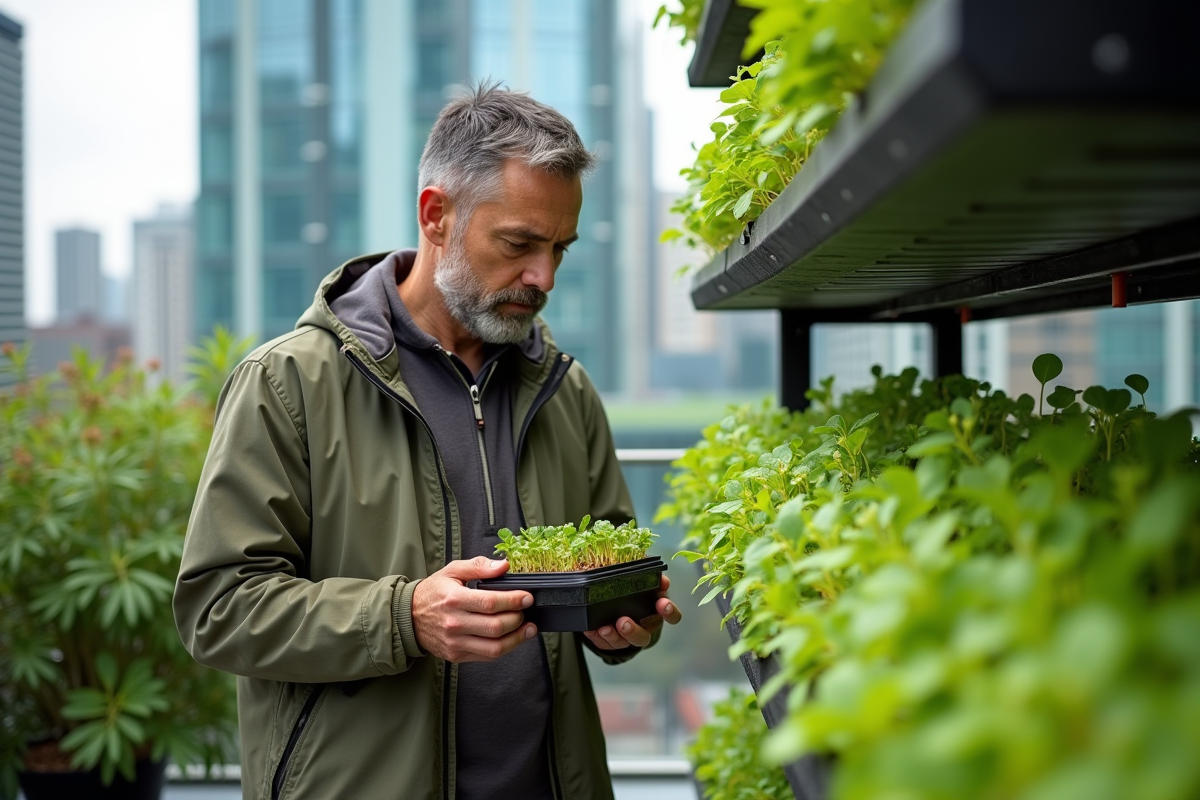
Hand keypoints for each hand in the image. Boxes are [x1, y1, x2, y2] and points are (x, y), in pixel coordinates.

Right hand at [411, 556, 536, 662]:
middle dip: (518, 619)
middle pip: (495, 626)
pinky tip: (512, 638)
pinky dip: (504, 648)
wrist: (408, 617)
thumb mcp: (452, 571)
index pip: (490, 603)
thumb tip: (503, 565)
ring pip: (494, 647)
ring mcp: (455, 642)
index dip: (514, 601)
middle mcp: (454, 623)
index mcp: (454, 599)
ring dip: (516, 639)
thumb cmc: (433, 592)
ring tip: (527, 629)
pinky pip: (486, 656)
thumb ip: (479, 567)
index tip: (527, 597)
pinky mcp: (456, 655)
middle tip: (525, 611)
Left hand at [583, 574, 681, 650]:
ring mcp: (626, 639)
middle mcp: (643, 630)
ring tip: (605, 628)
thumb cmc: (636, 594)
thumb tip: (663, 579)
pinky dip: (597, 636)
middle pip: (643, 637)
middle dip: (633, 631)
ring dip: (613, 636)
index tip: (662, 603)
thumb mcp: (645, 584)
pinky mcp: (610, 643)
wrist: (619, 607)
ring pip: (622, 643)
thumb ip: (652, 579)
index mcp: (656, 614)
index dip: (669, 612)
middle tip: (623, 622)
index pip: (672, 616)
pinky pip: (604, 643)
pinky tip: (591, 629)